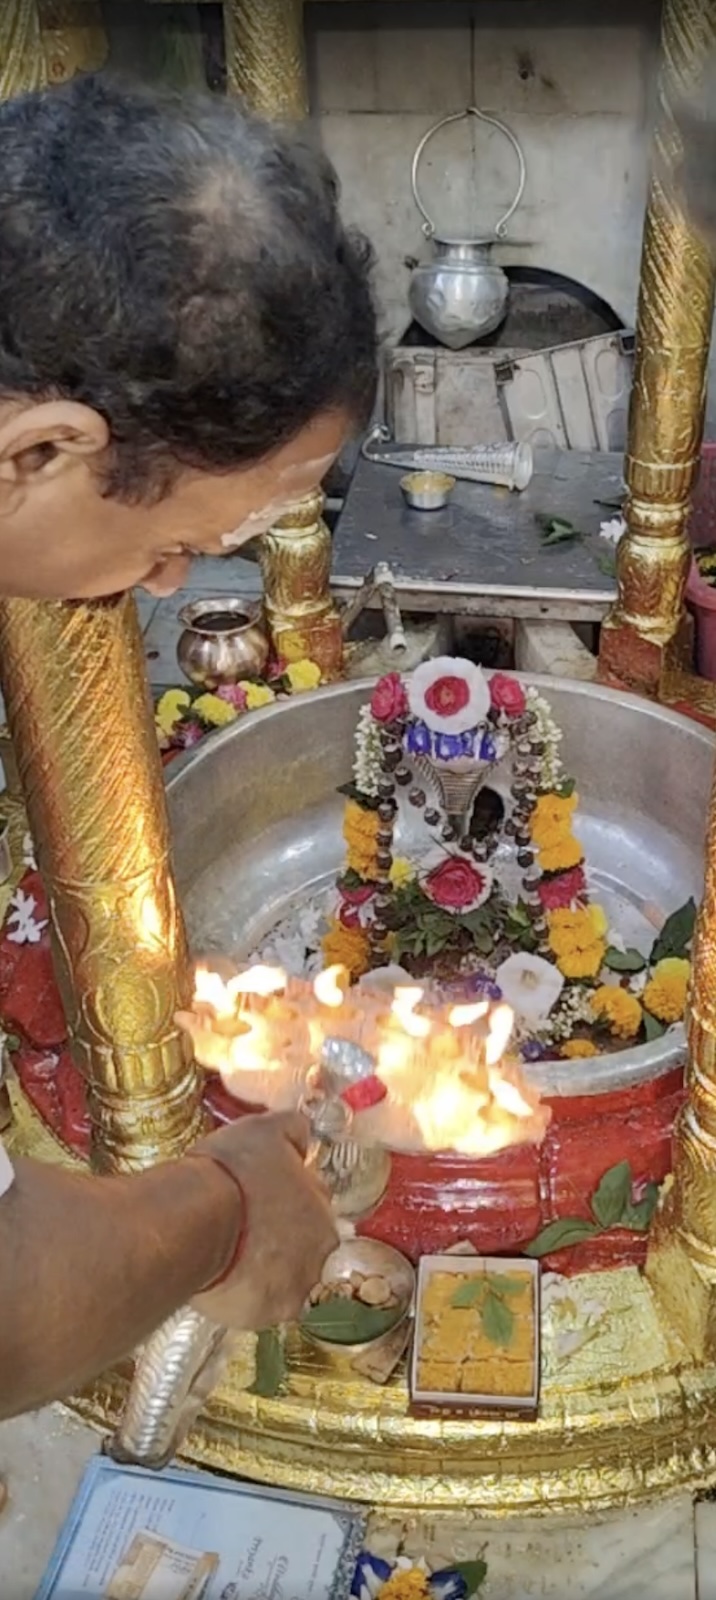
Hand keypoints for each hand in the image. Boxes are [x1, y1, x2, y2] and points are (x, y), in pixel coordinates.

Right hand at [191, 1111, 337, 1329]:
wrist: (198, 1221)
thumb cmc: (233, 1172)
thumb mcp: (266, 1130)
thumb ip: (293, 1131)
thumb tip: (303, 1136)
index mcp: (323, 1210)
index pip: (312, 1206)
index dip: (284, 1200)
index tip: (259, 1198)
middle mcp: (320, 1254)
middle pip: (303, 1247)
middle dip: (279, 1239)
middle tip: (244, 1228)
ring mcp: (294, 1289)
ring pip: (283, 1279)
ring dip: (265, 1270)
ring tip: (230, 1255)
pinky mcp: (264, 1316)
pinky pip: (257, 1305)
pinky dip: (243, 1295)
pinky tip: (222, 1278)